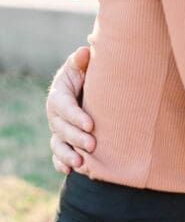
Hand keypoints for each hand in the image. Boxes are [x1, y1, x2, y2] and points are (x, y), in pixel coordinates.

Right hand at [46, 46, 95, 173]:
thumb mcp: (82, 65)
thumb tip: (85, 51)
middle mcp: (55, 115)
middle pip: (61, 129)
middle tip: (92, 145)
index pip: (64, 107)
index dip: (76, 116)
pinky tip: (70, 170)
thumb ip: (82, 60)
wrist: (84, 87)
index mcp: (59, 95)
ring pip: (57, 144)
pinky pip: (57, 155)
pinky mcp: (62, 140)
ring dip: (67, 155)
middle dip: (76, 138)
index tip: (91, 124)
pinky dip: (61, 163)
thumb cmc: (85, 73)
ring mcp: (57, 129)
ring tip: (81, 163)